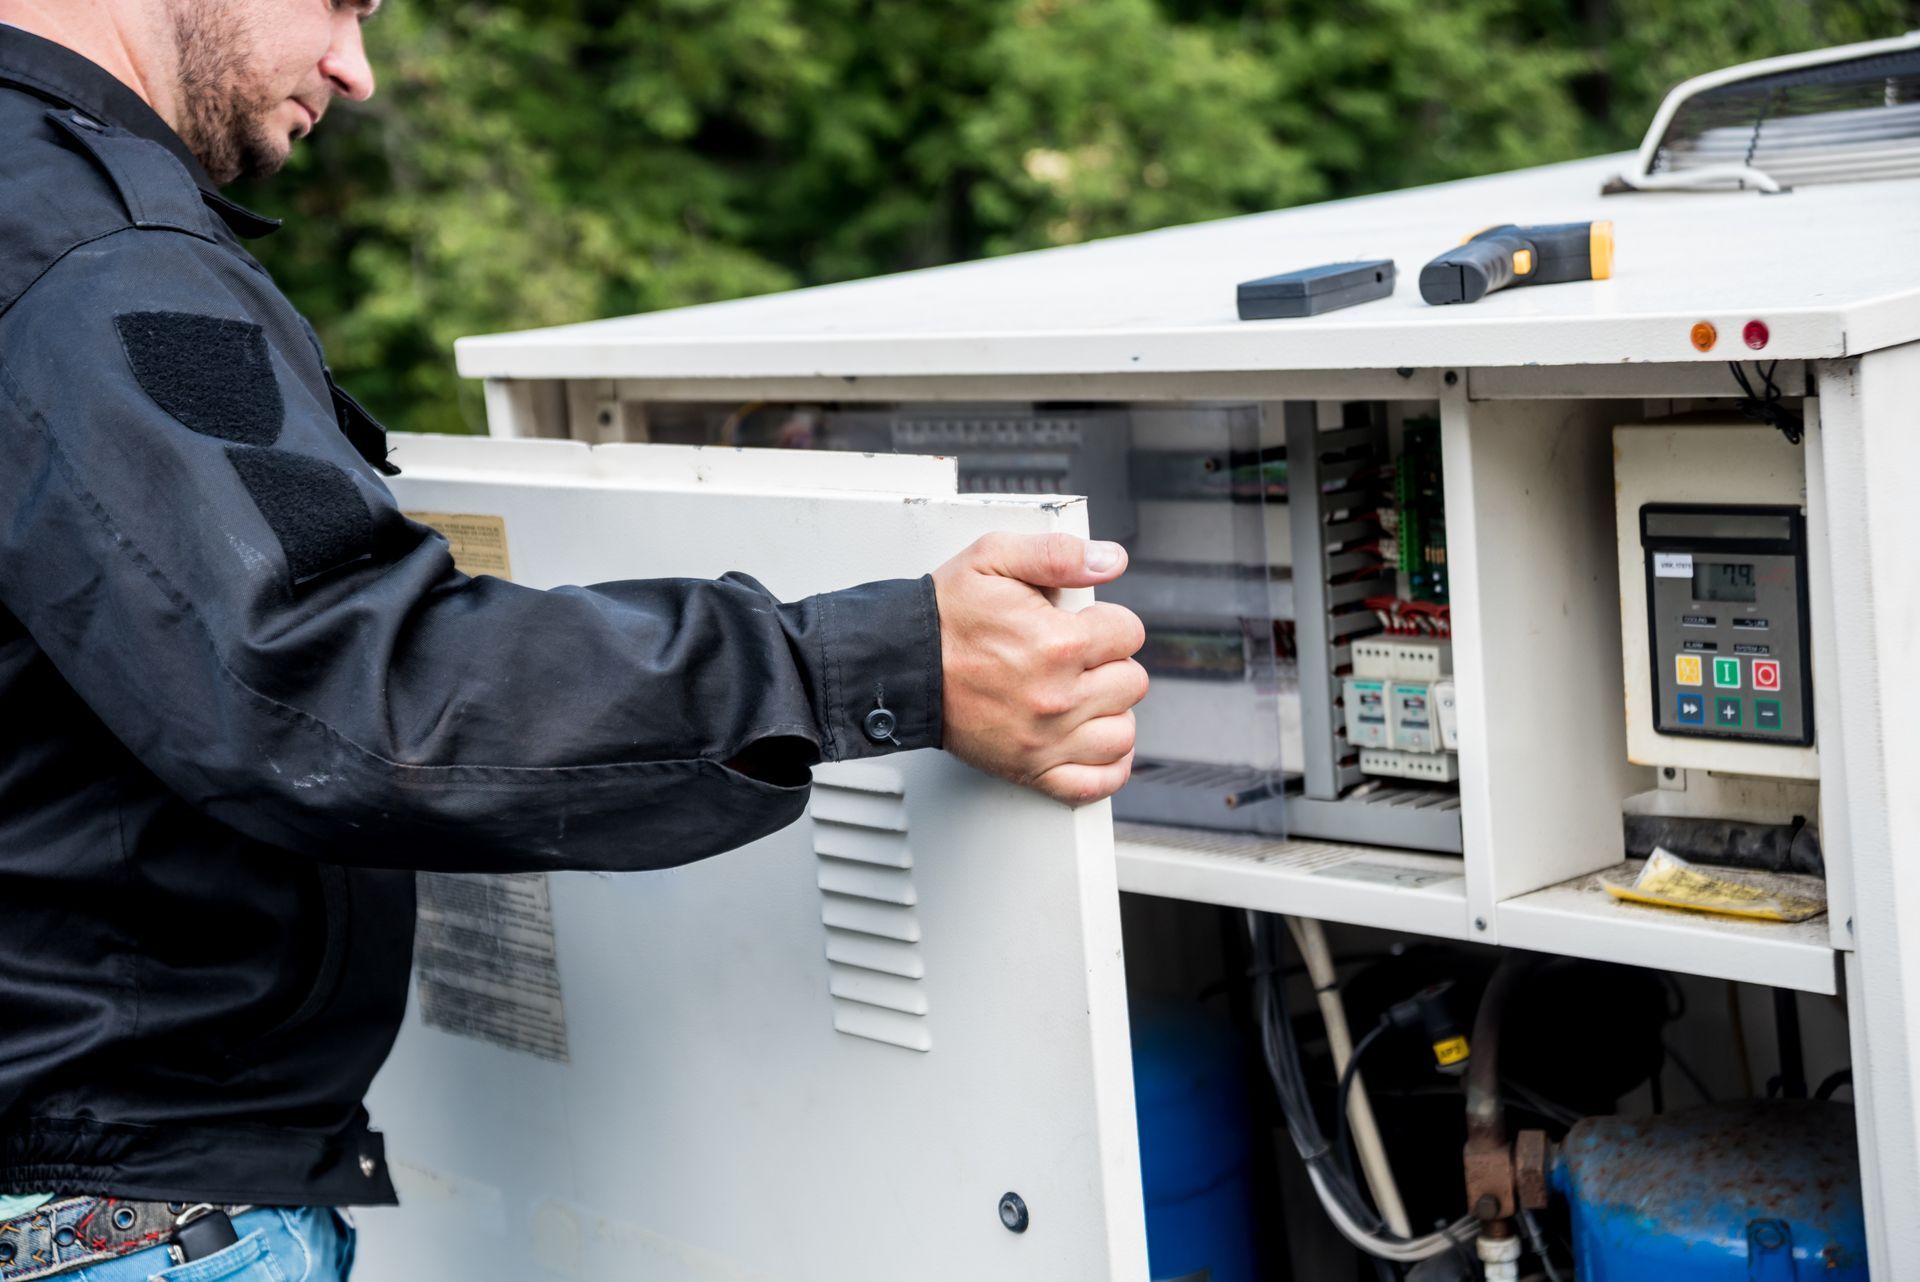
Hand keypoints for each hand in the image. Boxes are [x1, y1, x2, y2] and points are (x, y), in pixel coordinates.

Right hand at [932, 533, 1147, 804]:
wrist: (900, 667)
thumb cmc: (943, 617)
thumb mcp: (993, 559)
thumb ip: (1057, 554)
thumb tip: (1108, 559)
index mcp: (1057, 644)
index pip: (1129, 633)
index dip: (1108, 622)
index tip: (1084, 624)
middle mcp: (1057, 697)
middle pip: (1131, 682)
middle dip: (1110, 663)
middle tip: (1077, 658)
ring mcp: (1046, 739)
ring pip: (1122, 732)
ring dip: (1110, 711)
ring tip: (1084, 695)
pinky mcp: (1031, 770)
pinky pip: (1096, 782)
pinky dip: (1106, 765)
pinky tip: (1093, 740)